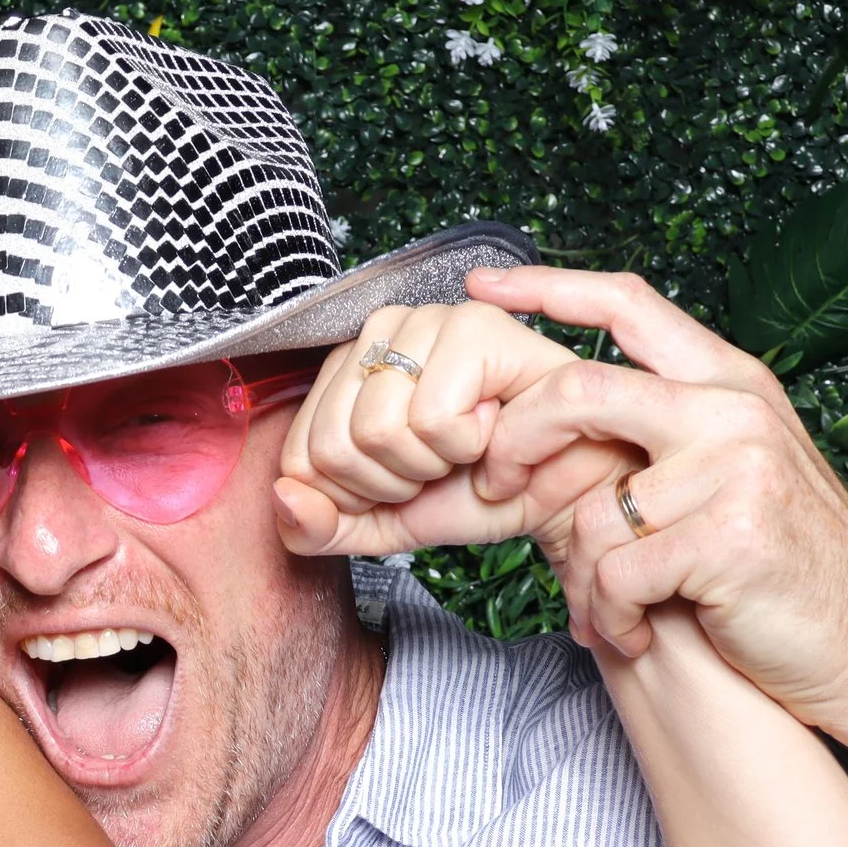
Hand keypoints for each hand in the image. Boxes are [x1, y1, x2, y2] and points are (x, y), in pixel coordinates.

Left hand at [274, 296, 628, 554]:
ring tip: (469, 447)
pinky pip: (431, 419)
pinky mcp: (477, 327)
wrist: (563, 492)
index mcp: (347, 369)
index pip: (299, 456)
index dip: (354, 495)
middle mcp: (380, 332)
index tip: (403, 480)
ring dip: (432, 466)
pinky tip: (495, 428)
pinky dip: (469, 448)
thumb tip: (284, 496)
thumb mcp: (382, 523)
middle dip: (392, 482)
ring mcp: (428, 320)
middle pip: (333, 445)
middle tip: (440, 466)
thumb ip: (320, 526)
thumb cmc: (476, 491)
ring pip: (376, 431)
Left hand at [459, 266, 847, 730]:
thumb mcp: (727, 471)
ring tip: (604, 608)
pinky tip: (633, 632)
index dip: (548, 287)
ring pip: (588, 510)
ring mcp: (736, 470)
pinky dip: (608, 615)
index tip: (482, 286)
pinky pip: (615, 574)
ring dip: (579, 578)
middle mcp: (733, 411)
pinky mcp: (729, 539)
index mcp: (729, 383)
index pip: (628, 305)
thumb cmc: (778, 562)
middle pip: (577, 391)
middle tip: (495, 487)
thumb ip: (654, 435)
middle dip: (513, 441)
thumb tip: (537, 423)